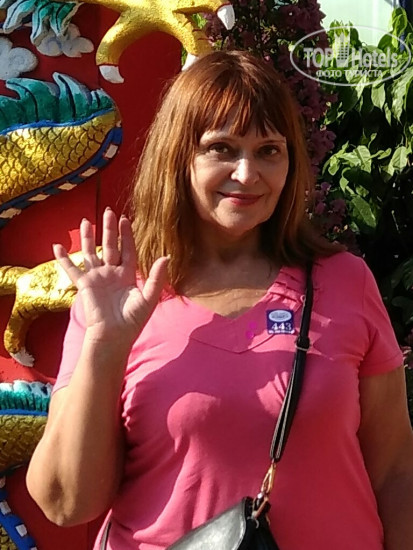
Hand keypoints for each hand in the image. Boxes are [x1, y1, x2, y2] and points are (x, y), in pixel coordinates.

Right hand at [53, 208, 168, 346]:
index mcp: (128, 275)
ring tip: (85, 221)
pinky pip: (72, 269)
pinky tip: (57, 247)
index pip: (128, 250)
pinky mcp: (85, 285)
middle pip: (110, 246)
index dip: (127, 235)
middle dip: (109, 229)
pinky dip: (63, 259)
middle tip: (109, 212)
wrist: (114, 336)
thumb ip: (157, 278)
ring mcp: (97, 278)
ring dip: (87, 237)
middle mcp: (112, 273)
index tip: (126, 219)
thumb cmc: (133, 320)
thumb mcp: (149, 298)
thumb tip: (166, 257)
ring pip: (91, 252)